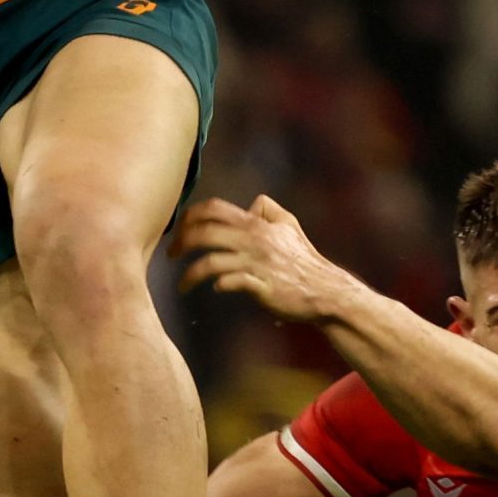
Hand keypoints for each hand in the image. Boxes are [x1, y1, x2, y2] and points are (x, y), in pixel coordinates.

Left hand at [175, 195, 356, 323]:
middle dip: (181, 243)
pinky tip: (214, 289)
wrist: (326, 291)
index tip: (178, 230)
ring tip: (182, 286)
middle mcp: (254, 240)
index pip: (214, 209)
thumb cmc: (305, 261)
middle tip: (172, 255)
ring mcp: (257, 264)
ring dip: (190, 275)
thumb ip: (270, 210)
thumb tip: (251, 205)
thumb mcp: (290, 226)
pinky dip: (218, 284)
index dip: (190, 216)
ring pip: (211, 262)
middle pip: (205, 233)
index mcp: (257, 224)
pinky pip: (230, 282)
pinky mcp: (261, 287)